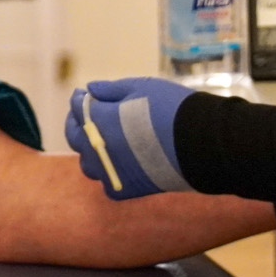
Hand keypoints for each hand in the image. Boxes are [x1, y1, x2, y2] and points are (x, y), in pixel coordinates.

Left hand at [63, 77, 196, 200]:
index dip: (80, 100)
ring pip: (89, 163)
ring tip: (104, 140)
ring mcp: (109, 172)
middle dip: (78, 123)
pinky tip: (120, 164)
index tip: (84, 95)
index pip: (78, 108)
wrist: (200, 143)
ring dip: (91, 150)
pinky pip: (108, 183)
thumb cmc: (171, 108)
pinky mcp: (124, 189)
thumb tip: (89, 90)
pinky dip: (110, 173)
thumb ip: (111, 89)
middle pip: (75, 136)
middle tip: (89, 116)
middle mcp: (96, 148)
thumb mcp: (141, 88)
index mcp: (98, 121)